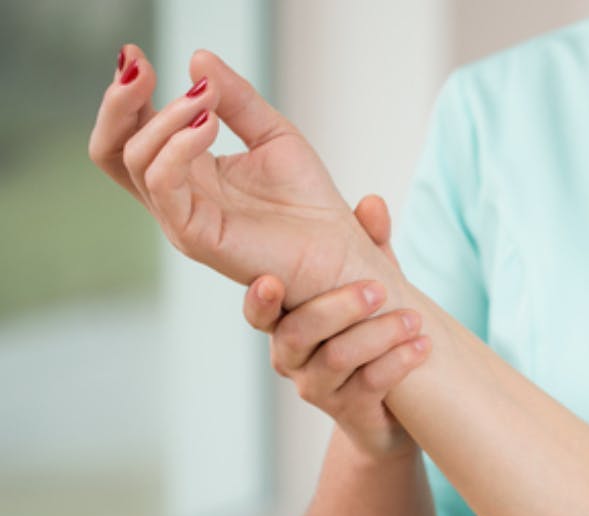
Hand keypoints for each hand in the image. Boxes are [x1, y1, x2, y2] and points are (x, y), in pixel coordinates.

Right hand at [89, 45, 389, 306]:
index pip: (133, 132)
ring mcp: (180, 217)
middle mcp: (175, 196)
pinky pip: (163, 185)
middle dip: (119, 102)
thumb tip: (198, 59)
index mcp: (187, 171)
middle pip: (112, 148)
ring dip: (165, 117)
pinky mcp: (194, 236)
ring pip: (135, 160)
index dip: (127, 93)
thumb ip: (237, 99)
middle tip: (139, 65)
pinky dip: (177, 146)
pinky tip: (207, 122)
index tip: (136, 55)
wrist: (339, 251)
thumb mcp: (273, 133)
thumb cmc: (309, 201)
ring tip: (204, 98)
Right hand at [243, 194, 428, 457]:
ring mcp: (318, 386)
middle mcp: (292, 356)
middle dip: (337, 307)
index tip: (269, 281)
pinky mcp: (350, 410)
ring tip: (413, 320)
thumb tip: (373, 203)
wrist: (393, 406)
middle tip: (377, 290)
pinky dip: (397, 363)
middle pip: (297, 333)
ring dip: (377, 335)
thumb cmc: (371, 333)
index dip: (259, 299)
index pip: (259, 312)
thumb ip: (368, 247)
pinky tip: (422, 346)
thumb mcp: (370, 285)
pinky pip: (368, 385)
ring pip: (335, 359)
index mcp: (288, 321)